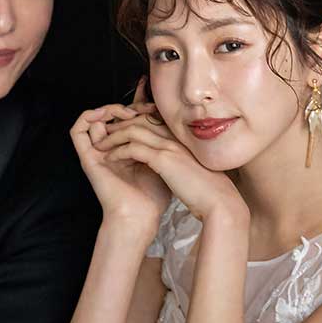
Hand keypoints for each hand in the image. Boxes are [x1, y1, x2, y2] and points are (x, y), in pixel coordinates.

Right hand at [69, 77, 171, 230]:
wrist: (141, 216)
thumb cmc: (155, 197)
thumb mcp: (164, 161)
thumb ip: (164, 140)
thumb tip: (175, 119)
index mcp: (129, 150)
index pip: (129, 119)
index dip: (136, 101)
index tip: (148, 86)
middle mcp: (112, 150)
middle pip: (113, 116)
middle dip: (128, 105)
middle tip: (145, 106)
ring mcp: (99, 153)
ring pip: (94, 118)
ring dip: (109, 109)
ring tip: (127, 111)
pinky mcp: (88, 157)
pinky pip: (78, 130)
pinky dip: (88, 117)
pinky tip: (106, 115)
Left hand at [92, 84, 245, 223]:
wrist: (220, 203)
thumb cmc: (209, 192)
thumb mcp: (193, 171)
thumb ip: (181, 163)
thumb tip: (173, 166)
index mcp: (183, 140)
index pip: (153, 120)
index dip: (134, 121)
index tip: (121, 129)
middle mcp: (176, 138)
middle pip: (141, 120)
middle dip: (120, 124)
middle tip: (105, 132)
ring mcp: (170, 147)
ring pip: (134, 130)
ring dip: (114, 136)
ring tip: (101, 144)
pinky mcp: (163, 159)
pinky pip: (133, 148)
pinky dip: (118, 151)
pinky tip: (110, 158)